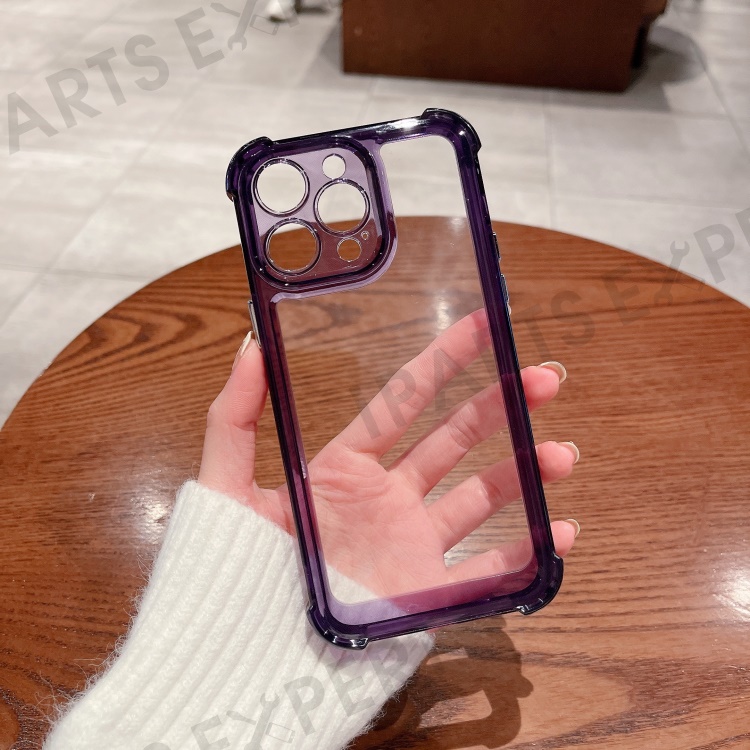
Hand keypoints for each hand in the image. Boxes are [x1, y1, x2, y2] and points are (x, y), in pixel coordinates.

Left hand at [199, 310, 579, 597]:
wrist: (248, 659)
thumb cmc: (232, 570)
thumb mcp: (226, 486)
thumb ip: (233, 416)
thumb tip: (249, 348)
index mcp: (346, 467)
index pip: (405, 400)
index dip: (444, 361)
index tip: (481, 327)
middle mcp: (386, 498)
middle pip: (455, 439)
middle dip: (501, 406)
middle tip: (544, 380)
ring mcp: (411, 543)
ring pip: (481, 495)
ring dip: (524, 471)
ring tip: (562, 453)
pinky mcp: (427, 590)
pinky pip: (488, 568)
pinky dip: (528, 551)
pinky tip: (560, 529)